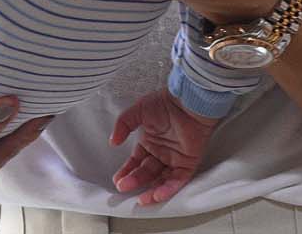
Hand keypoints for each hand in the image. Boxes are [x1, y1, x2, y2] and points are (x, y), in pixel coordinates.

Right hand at [110, 89, 222, 205]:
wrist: (188, 102)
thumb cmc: (166, 102)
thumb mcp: (138, 111)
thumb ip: (123, 125)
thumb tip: (113, 141)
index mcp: (150, 141)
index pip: (136, 161)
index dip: (127, 171)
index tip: (118, 180)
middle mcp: (162, 151)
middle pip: (147, 172)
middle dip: (134, 181)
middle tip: (123, 187)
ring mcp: (175, 158)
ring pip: (161, 180)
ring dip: (151, 191)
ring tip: (140, 199)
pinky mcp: (188, 163)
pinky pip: (177, 180)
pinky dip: (167, 189)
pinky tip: (156, 195)